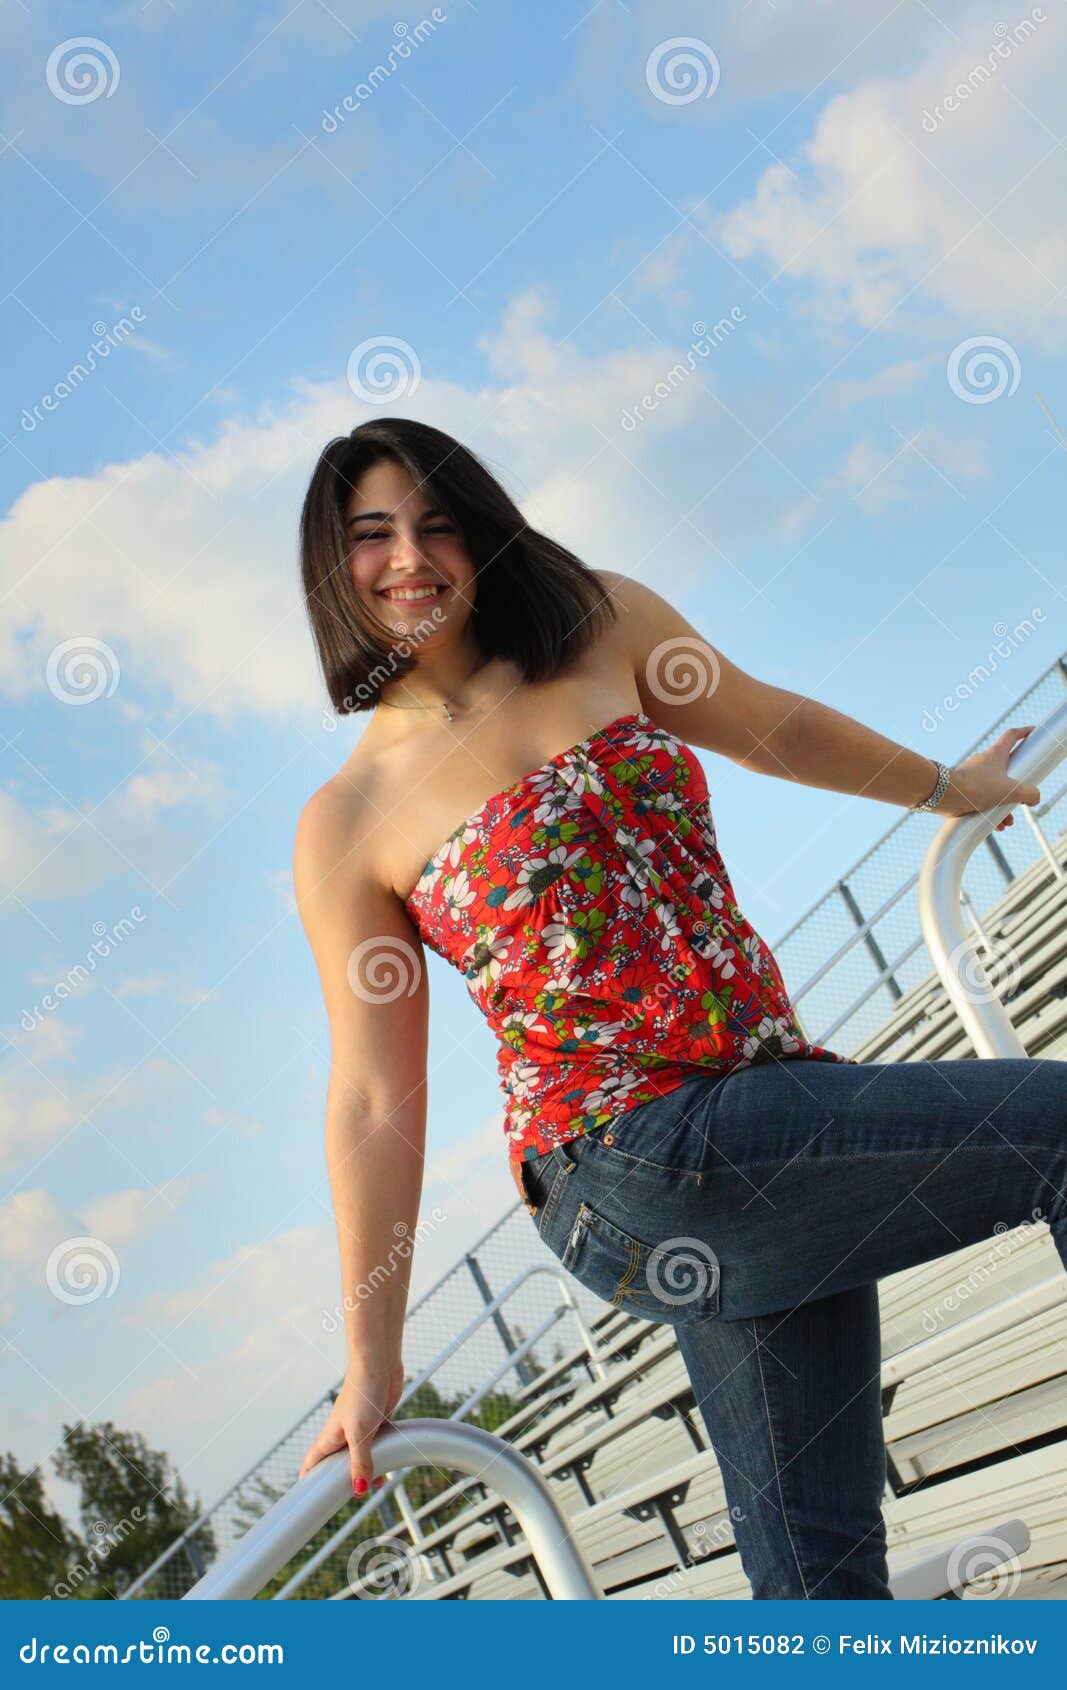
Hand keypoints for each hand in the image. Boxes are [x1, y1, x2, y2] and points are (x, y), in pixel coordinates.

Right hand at [298, 1357, 404, 1496]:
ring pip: (361, 1455)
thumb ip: (360, 1462)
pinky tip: (392, 1463)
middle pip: (337, 1464)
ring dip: (367, 1470)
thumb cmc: (363, 1393)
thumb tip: (358, 1489)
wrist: (379, 1364)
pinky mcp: (378, 1421)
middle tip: (348, 1501)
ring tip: (379, 1487)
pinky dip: (382, 1455)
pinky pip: (377, 1444)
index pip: (312, 1464)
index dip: (307, 1482)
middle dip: (341, 1482)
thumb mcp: (360, 1433)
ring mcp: (361, 1428)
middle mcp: (343, 1434)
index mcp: (330, 1438)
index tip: (306, 1504)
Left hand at [933, 726, 1041, 832]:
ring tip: (1008, 821)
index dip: (1024, 733)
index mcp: (996, 754)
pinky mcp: (964, 789)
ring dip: (1003, 805)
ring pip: (994, 789)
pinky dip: (990, 811)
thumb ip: (1028, 793)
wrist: (945, 796)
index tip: (1032, 733)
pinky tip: (995, 825)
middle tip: (1022, 799)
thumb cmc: (977, 787)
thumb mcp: (1010, 791)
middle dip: (1016, 787)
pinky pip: (981, 799)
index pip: (1012, 736)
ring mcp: (973, 775)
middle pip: (1006, 769)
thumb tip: (1034, 797)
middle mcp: (984, 762)